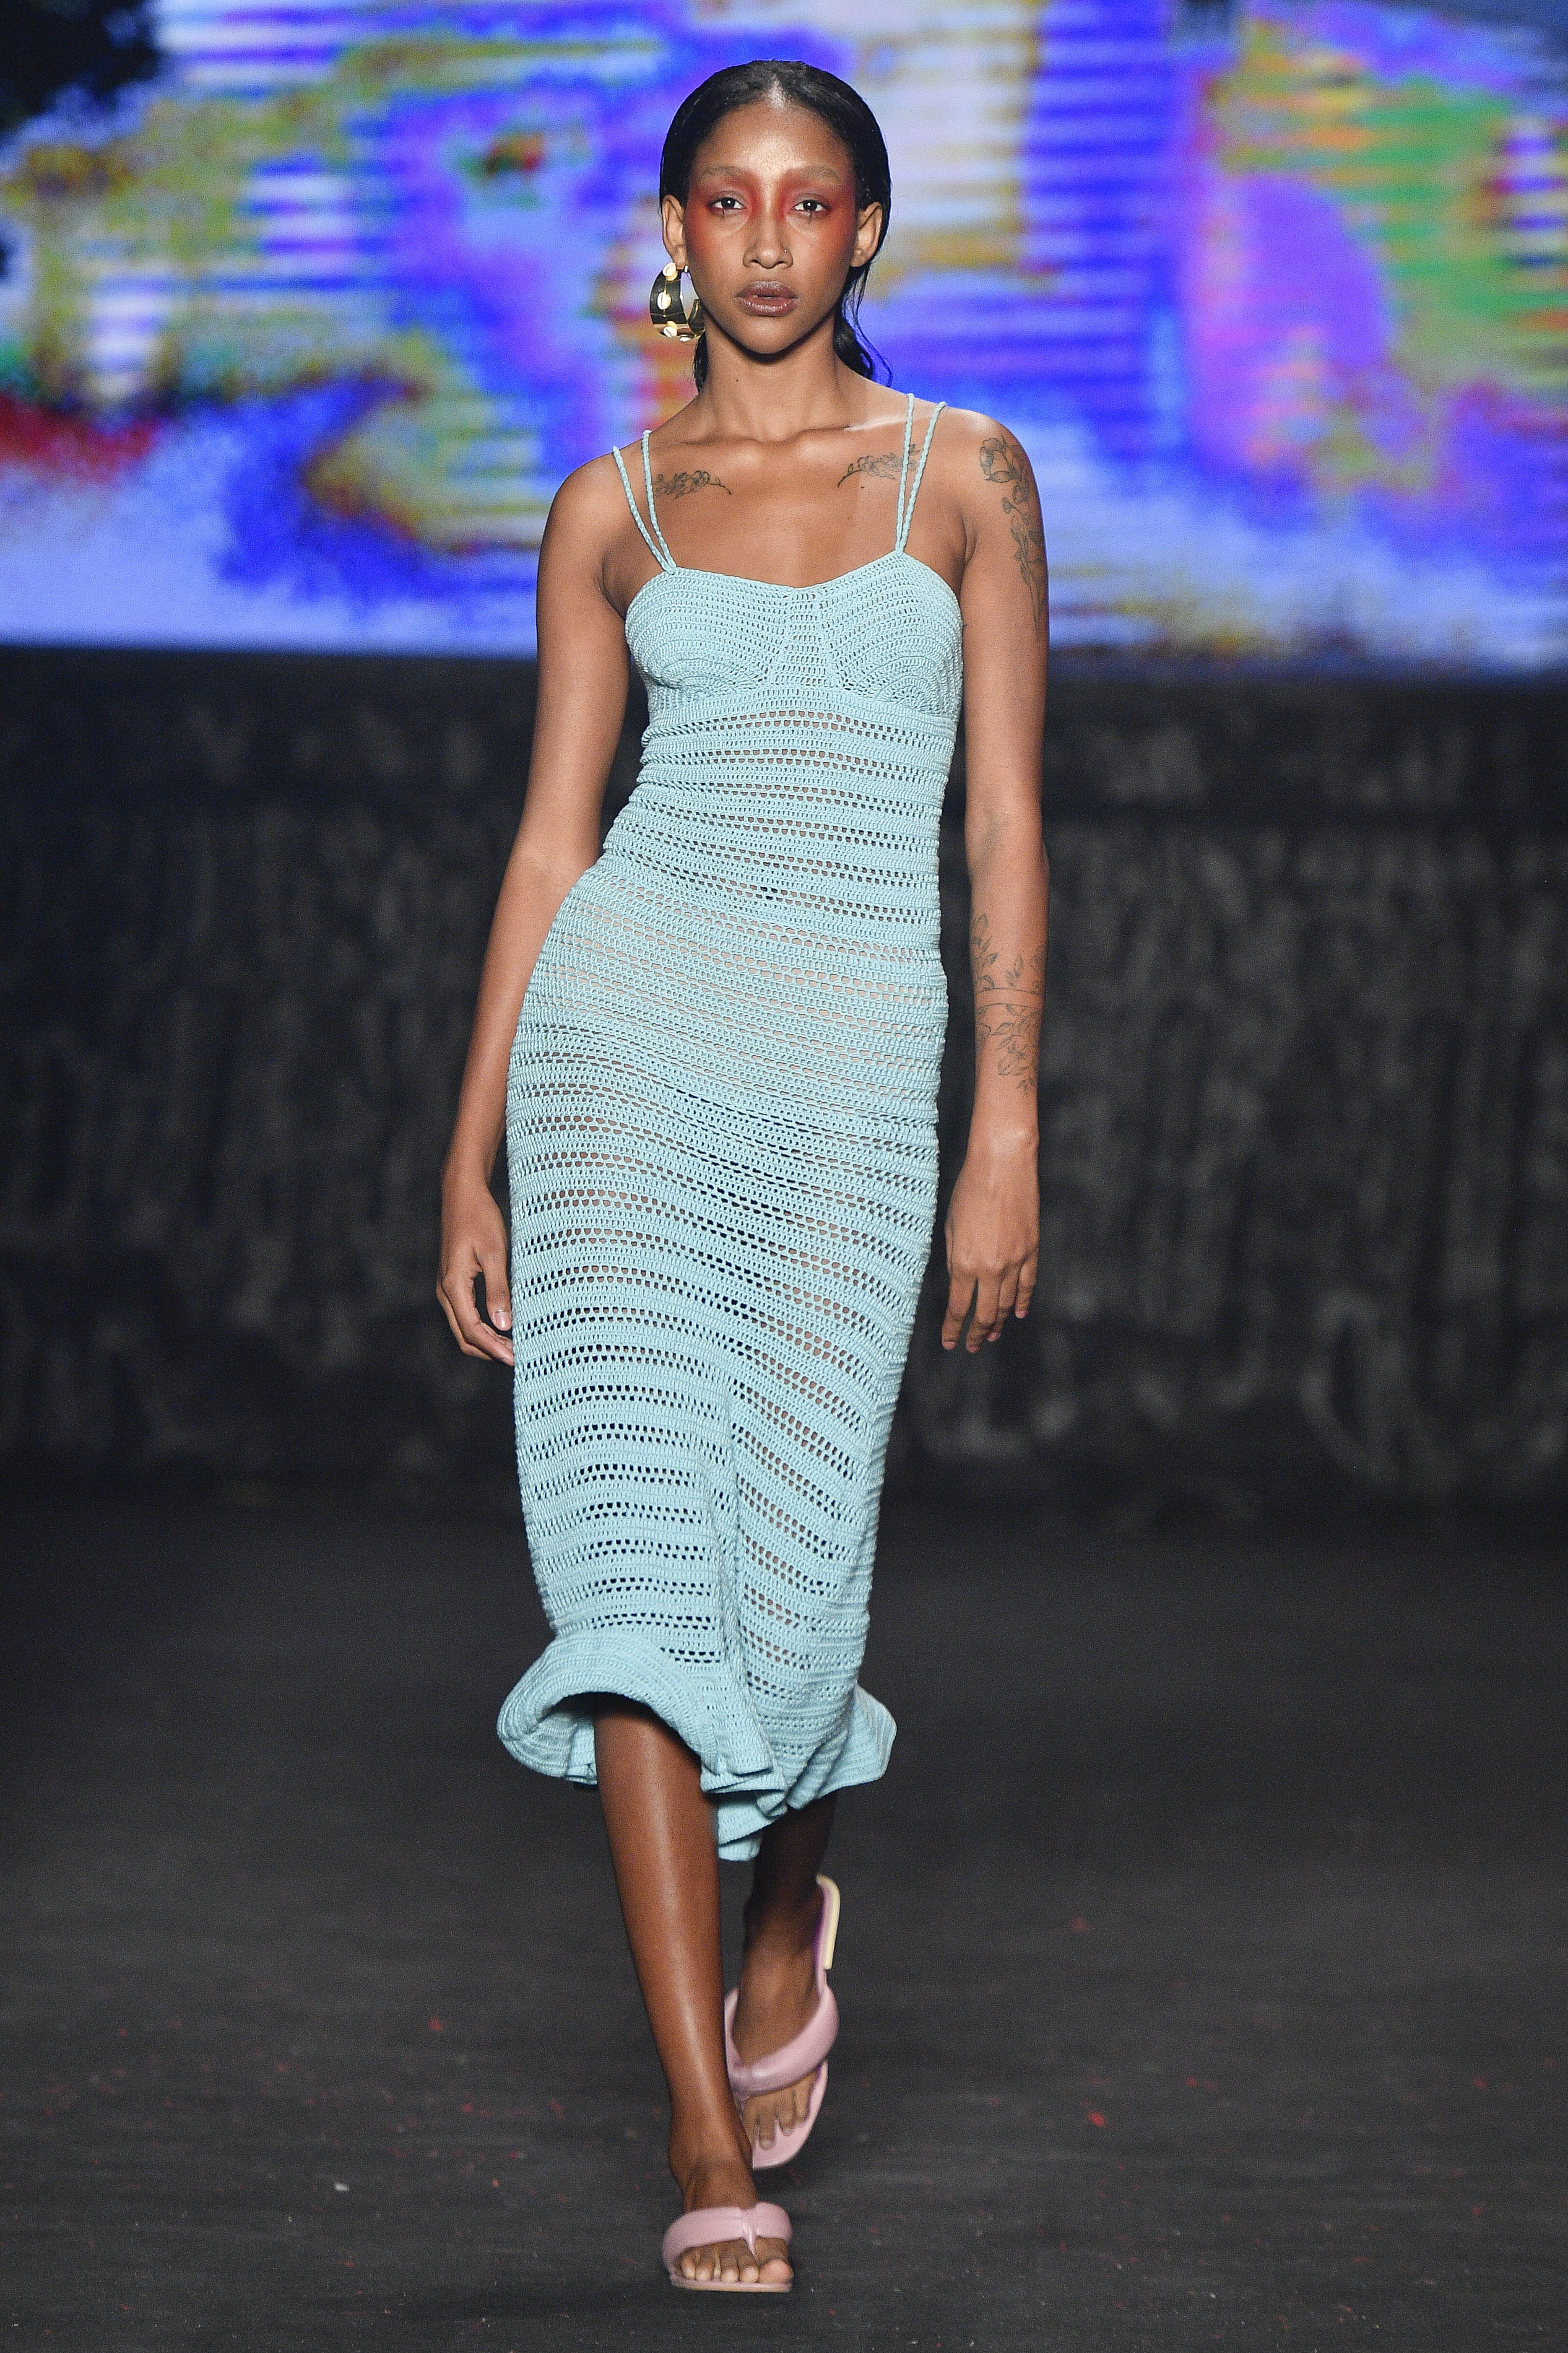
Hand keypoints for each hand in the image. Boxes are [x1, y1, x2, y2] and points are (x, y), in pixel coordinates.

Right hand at [437, 1173, 514, 1365]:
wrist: (462, 1193)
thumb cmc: (480, 1218)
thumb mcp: (494, 1253)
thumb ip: (498, 1290)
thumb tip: (504, 1325)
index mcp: (454, 1286)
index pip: (472, 1330)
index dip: (494, 1349)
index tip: (516, 1359)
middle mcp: (446, 1291)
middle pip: (464, 1336)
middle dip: (490, 1351)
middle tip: (518, 1357)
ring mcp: (447, 1287)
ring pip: (463, 1328)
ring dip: (486, 1341)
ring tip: (513, 1347)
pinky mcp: (454, 1282)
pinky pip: (465, 1314)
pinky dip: (482, 1327)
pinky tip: (503, 1326)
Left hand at [941, 1134, 1038, 1351]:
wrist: (1003, 1164)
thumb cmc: (969, 1190)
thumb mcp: (950, 1226)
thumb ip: (952, 1258)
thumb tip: (957, 1282)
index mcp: (965, 1262)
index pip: (959, 1307)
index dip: (953, 1329)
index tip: (950, 1342)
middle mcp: (991, 1267)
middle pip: (985, 1312)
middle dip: (977, 1333)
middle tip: (973, 1346)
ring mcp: (1015, 1260)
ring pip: (1007, 1303)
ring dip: (998, 1322)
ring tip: (991, 1335)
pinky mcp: (1032, 1249)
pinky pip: (1028, 1284)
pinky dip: (1022, 1301)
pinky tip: (1016, 1313)